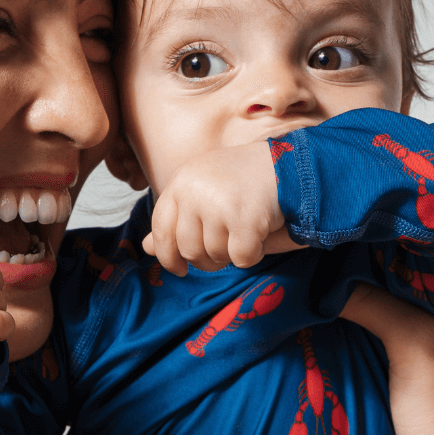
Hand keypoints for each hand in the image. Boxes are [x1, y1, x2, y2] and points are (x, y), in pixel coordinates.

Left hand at [140, 139, 302, 274]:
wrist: (286, 165)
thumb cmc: (241, 181)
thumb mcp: (201, 191)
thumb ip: (175, 219)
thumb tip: (147, 248)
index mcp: (181, 183)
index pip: (161, 229)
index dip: (167, 255)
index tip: (179, 269)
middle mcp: (194, 192)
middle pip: (188, 250)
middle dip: (206, 258)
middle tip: (224, 247)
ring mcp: (218, 204)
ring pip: (215, 256)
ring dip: (232, 253)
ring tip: (244, 230)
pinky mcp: (245, 219)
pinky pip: (241, 258)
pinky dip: (252, 254)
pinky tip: (259, 234)